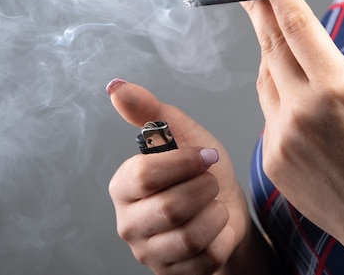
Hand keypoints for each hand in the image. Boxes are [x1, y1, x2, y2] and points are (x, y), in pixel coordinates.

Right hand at [107, 81, 249, 274]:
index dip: (184, 163)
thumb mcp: (183, 134)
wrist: (227, 210)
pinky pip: (205, 257)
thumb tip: (115, 87)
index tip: (207, 156)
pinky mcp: (172, 274)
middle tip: (211, 182)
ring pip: (189, 235)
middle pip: (169, 208)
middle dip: (203, 189)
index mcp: (123, 185)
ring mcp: (148, 252)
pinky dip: (221, 237)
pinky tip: (216, 227)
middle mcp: (128, 222)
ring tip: (214, 202)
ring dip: (215, 213)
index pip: (145, 175)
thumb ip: (149, 110)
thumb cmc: (202, 172)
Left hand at [238, 0, 343, 273]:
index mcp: (338, 89)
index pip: (296, 25)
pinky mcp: (271, 159)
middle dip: (258, 11)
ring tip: (280, 37)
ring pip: (265, 79)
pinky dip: (276, 94)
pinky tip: (297, 96)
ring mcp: (280, 136)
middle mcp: (300, 109)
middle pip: (270, 46)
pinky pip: (266, 113)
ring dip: (270, 54)